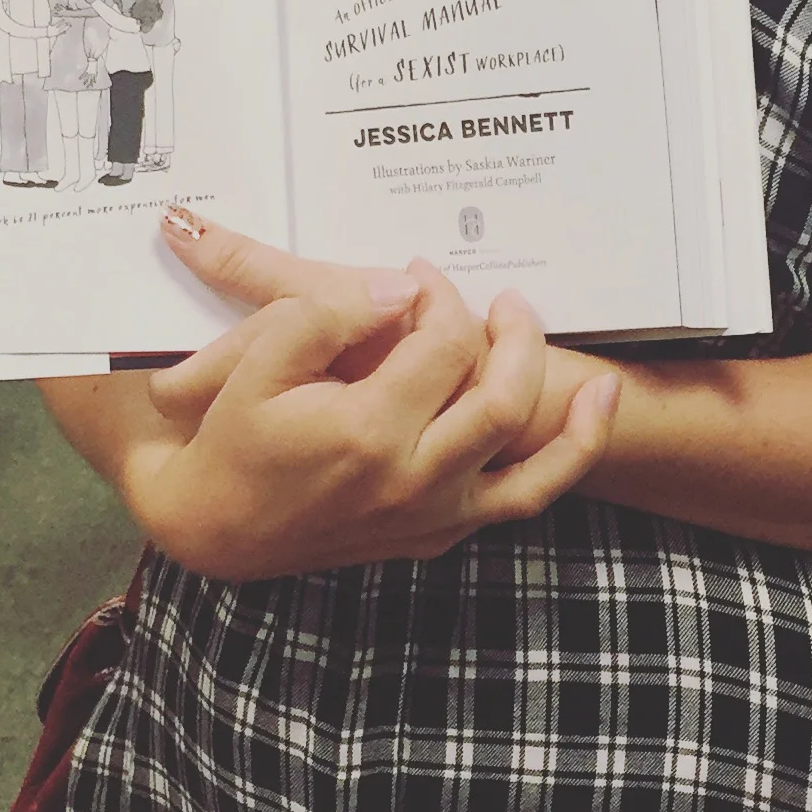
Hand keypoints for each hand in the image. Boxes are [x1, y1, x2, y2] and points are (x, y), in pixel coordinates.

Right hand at [126, 217, 619, 575]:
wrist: (214, 526)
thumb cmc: (229, 435)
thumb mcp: (257, 358)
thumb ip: (329, 312)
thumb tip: (401, 291)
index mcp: (366, 431)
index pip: (444, 342)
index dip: (441, 296)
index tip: (420, 277)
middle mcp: (410, 480)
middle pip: (501, 397)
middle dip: (515, 337)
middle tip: (504, 303)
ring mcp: (429, 516)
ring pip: (533, 469)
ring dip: (573, 417)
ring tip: (598, 376)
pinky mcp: (436, 535)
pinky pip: (518, 502)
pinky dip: (563, 465)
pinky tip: (585, 423)